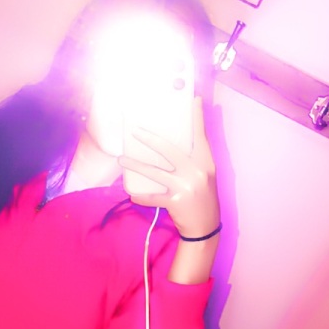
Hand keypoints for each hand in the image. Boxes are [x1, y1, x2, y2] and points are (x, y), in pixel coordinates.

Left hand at [118, 97, 220, 237]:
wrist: (205, 228)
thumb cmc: (202, 199)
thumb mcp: (203, 177)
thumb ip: (193, 161)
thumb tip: (170, 146)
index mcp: (206, 163)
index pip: (201, 136)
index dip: (197, 118)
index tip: (193, 100)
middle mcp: (197, 172)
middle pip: (169, 150)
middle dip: (150, 139)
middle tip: (134, 131)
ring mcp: (185, 186)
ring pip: (155, 172)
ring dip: (135, 165)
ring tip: (121, 159)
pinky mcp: (175, 201)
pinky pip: (152, 197)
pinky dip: (141, 197)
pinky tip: (132, 194)